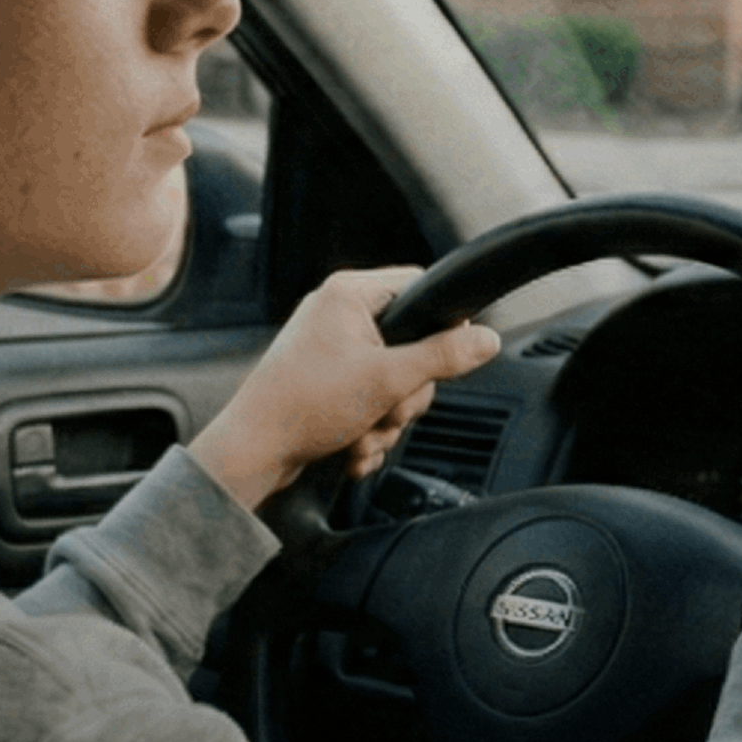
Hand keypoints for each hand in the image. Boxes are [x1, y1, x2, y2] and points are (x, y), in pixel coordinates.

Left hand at [189, 266, 501, 511]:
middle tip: (385, 408)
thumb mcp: (387, 380)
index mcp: (349, 294)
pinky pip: (369, 404)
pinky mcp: (325, 386)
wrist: (253, 453)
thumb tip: (487, 340)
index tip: (440, 359)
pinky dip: (366, 432)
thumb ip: (443, 357)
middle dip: (405, 394)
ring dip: (386, 420)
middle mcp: (338, 317)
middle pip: (413, 347)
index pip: (420, 288)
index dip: (440, 326)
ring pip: (393, 384)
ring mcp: (330, 353)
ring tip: (360, 434)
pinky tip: (349, 448)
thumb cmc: (304, 406)